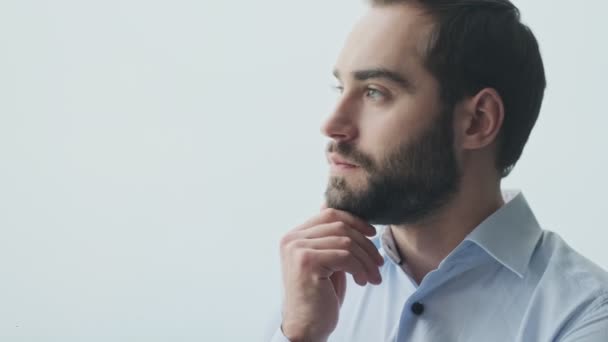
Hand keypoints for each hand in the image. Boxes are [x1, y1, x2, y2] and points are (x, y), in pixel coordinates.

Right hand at [279, 204, 383, 341]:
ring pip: (346, 241)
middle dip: (365, 244)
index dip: (355, 221)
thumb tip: (349, 218)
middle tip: (378, 263)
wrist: (306, 327)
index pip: (328, 213)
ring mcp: (297, 249)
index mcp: (294, 235)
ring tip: (372, 276)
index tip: (372, 234)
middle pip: (340, 226)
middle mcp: (292, 239)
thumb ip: (331, 240)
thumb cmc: (319, 296)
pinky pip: (345, 256)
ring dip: (366, 260)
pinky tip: (362, 281)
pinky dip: (360, 268)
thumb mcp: (326, 261)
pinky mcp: (307, 262)